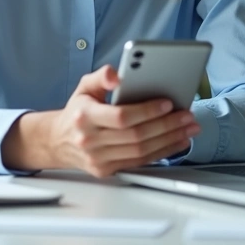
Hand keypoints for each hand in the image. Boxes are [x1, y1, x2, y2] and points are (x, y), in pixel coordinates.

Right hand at [2, 66, 199, 176]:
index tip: (167, 103)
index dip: (147, 111)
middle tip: (186, 116)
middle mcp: (90, 140)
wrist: (58, 141)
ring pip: (141, 152)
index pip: (121, 116)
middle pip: (136, 136)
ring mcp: (98, 159)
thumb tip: (116, 74)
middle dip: (166, 125)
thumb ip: (100, 77)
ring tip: (187, 128)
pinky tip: (176, 142)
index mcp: (84, 116)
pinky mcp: (106, 170)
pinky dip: (162, 152)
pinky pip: (139, 162)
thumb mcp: (84, 87)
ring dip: (169, 140)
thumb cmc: (77, 112)